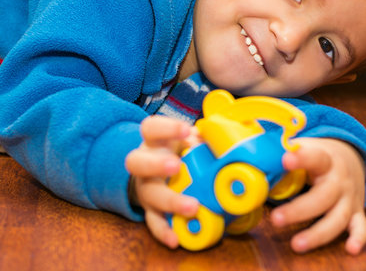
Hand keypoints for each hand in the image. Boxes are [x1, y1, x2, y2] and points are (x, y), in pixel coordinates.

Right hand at [124, 116, 200, 247]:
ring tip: (192, 207)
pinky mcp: (150, 209)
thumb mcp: (187, 141)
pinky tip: (175, 240)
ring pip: (149, 194)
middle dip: (156, 164)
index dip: (166, 128)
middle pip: (137, 162)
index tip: (186, 131)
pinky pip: (153, 222)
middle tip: (176, 166)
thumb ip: (202, 138)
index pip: (151, 128)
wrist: (155, 172)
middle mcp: (144, 163)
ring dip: (170, 201)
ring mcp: (145, 188)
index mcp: (154, 142)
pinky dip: (164, 231)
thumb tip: (223, 138)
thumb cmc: (176, 151)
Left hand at [270, 137, 365, 254]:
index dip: (301, 158)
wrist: (350, 158)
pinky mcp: (356, 212)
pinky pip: (361, 227)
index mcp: (325, 160)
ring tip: (296, 244)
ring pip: (338, 218)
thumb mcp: (304, 149)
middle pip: (322, 197)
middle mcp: (339, 180)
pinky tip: (351, 249)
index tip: (286, 159)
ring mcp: (349, 198)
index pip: (315, 158)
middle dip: (299, 210)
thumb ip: (282, 154)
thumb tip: (251, 160)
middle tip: (275, 219)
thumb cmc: (317, 156)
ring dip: (318, 233)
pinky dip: (358, 238)